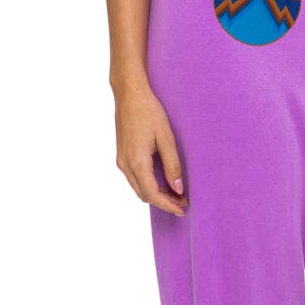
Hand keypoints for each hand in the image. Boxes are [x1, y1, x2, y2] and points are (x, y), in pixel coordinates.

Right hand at [113, 82, 188, 214]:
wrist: (129, 95)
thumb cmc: (149, 111)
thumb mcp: (166, 137)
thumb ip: (172, 164)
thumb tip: (178, 188)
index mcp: (137, 161)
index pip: (152, 194)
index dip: (168, 205)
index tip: (182, 209)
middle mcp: (125, 164)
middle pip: (144, 194)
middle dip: (164, 202)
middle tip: (183, 201)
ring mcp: (121, 160)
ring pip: (138, 188)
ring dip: (156, 194)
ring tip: (176, 193)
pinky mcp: (121, 156)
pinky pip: (135, 178)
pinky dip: (148, 184)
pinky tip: (162, 181)